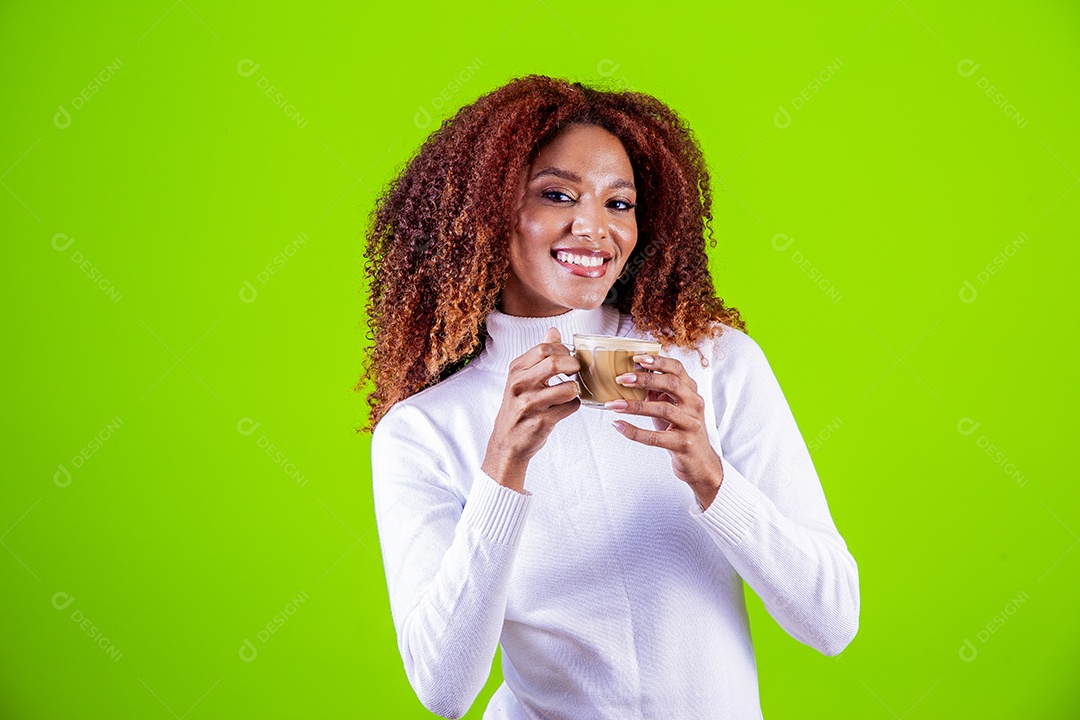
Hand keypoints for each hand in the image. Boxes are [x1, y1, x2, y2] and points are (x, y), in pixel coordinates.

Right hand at [481, 327, 580, 492]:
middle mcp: (520, 386)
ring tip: (569, 392)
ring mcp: (530, 405)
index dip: (563, 350)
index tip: (568, 357)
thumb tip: (554, 331)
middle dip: (573, 365)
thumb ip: (538, 355)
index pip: (544, 348)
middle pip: (556, 363)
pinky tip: (564, 408)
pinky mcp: (542, 422)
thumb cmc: (518, 407)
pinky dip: (573, 406)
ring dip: (575, 390)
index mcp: (515, 371)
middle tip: (576, 371)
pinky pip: (570, 408)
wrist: (507, 442)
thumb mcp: (521, 378)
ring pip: (568, 388)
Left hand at [606, 353, 723, 508]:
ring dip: (635, 406)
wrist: (700, 463)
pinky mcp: (683, 444)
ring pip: (663, 409)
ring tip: (613, 404)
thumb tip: (631, 376)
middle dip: (645, 379)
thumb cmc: (681, 430)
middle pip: (672, 384)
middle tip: (621, 379)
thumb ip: (658, 392)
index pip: (677, 369)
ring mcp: (691, 424)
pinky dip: (635, 431)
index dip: (658, 362)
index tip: (637, 358)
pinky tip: (618, 425)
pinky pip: (656, 437)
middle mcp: (694, 405)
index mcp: (691, 392)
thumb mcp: (672, 407)